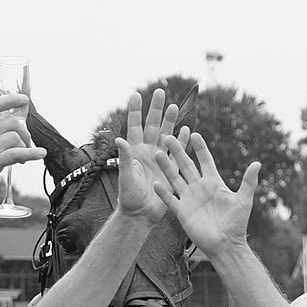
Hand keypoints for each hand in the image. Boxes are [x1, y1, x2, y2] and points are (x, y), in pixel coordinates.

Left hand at [116, 88, 179, 222]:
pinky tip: (186, 130)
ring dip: (170, 122)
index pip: (134, 127)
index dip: (135, 111)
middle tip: (159, 91)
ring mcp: (158, 160)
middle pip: (152, 126)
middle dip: (155, 109)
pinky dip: (181, 141)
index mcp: (135, 152)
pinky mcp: (169, 170)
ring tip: (174, 106)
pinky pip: (176, 153)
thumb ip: (125, 159)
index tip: (136, 94)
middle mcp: (147, 152)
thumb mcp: (126, 177)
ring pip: (165, 136)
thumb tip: (120, 139)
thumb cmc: (129, 198)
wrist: (141, 215)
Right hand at [152, 132, 259, 258]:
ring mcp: (189, 199)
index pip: (205, 161)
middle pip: (186, 165)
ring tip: (157, 154)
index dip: (200, 148)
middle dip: (178, 151)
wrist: (226, 245)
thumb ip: (248, 182)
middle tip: (167, 136)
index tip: (194, 134)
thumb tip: (257, 163)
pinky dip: (163, 192)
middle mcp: (199, 188)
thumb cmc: (237, 223)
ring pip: (175, 179)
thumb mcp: (244, 200)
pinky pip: (170, 200)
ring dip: (166, 167)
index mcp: (214, 182)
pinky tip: (155, 183)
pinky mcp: (182, 212)